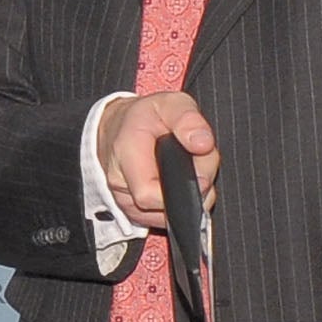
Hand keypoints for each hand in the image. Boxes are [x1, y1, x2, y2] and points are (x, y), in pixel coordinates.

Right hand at [97, 91, 218, 232]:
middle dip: (194, 187)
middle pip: (168, 206)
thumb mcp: (169, 104)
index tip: (199, 171)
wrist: (119, 129)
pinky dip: (178, 202)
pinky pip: (166, 218)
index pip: (149, 194)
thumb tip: (203, 144)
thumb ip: (188, 120)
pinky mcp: (136, 214)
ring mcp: (127, 204)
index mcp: (126, 154)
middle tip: (196, 162)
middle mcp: (121, 185)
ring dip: (187, 195)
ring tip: (184, 169)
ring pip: (170, 215)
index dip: (183, 188)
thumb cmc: (145, 117)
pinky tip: (177, 182)